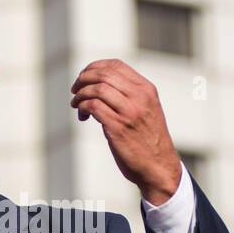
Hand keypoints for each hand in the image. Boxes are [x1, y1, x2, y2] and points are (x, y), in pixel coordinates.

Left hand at [70, 59, 181, 204]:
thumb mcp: (145, 110)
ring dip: (80, 94)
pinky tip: (83, 116)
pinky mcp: (118, 127)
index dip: (94, 67)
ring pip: (97, 89)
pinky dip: (83, 107)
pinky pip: (94, 106)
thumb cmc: (148, 140)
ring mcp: (129, 112)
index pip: (116, 65)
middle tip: (75, 90)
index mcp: (146, 90)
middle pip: (104, 74)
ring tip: (76, 104)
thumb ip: (128, 96)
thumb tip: (98, 85)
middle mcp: (140, 97)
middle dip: (83, 79)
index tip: (84, 77)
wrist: (158, 167)